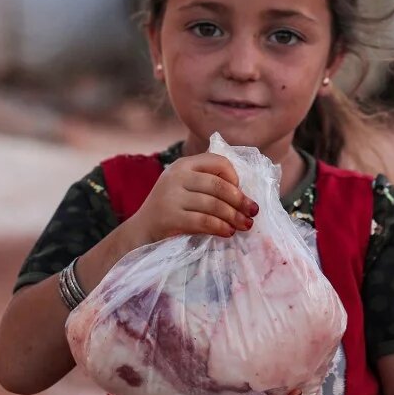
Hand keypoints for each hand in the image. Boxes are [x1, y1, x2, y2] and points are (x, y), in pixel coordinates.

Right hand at [124, 152, 258, 244]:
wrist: (140, 232)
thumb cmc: (172, 211)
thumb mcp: (186, 190)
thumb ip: (208, 186)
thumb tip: (247, 197)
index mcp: (184, 165)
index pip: (218, 161)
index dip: (234, 177)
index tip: (240, 192)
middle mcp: (176, 176)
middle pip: (218, 185)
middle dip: (240, 200)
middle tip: (253, 212)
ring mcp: (170, 196)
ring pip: (213, 204)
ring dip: (234, 216)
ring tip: (245, 225)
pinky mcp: (169, 217)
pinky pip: (203, 221)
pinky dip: (220, 227)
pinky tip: (228, 232)